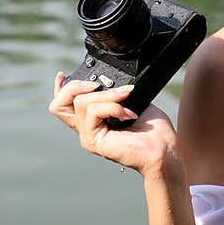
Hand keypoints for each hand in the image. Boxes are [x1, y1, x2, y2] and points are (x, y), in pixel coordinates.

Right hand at [48, 72, 179, 178]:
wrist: (164, 150)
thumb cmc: (153, 129)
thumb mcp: (132, 101)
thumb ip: (115, 92)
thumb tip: (106, 80)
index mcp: (93, 118)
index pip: (64, 104)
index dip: (60, 88)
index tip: (62, 75)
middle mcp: (86, 127)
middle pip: (60, 103)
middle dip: (77, 85)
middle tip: (98, 84)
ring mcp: (87, 135)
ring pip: (81, 102)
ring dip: (107, 95)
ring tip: (127, 100)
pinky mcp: (93, 141)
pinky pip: (93, 112)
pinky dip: (113, 107)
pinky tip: (129, 114)